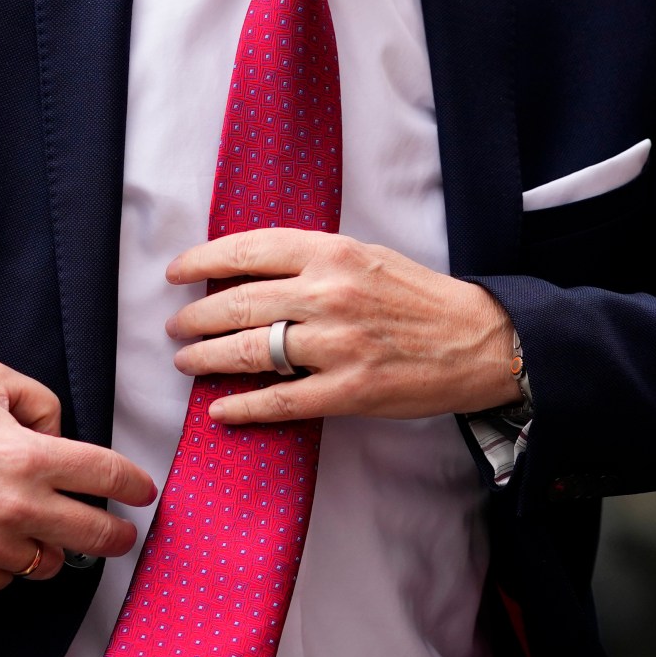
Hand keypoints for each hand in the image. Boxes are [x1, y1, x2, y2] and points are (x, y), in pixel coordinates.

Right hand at [0, 358, 156, 594]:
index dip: (133, 484)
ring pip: (50, 564)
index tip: (142, 491)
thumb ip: (40, 401)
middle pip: (95, 535)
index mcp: (28, 457)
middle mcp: (15, 507)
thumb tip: (60, 437)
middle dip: (116, 534)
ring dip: (51, 547)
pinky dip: (7, 564)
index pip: (105, 475)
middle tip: (119, 532)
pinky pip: (6, 581)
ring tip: (34, 528)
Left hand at [165, 229, 523, 425]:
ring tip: (187, 361)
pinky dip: (243, 405)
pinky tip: (221, 407)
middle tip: (176, 327)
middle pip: (239, 303)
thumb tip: (249, 271)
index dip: (202, 261)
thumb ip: (312, 260)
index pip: (248, 249)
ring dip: (207, 357)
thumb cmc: (419, 297)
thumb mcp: (365, 256)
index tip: (176, 273)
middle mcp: (330, 294)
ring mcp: (338, 345)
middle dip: (195, 317)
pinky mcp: (348, 390)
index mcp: (332, 253)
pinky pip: (280, 400)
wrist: (479, 340)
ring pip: (251, 350)